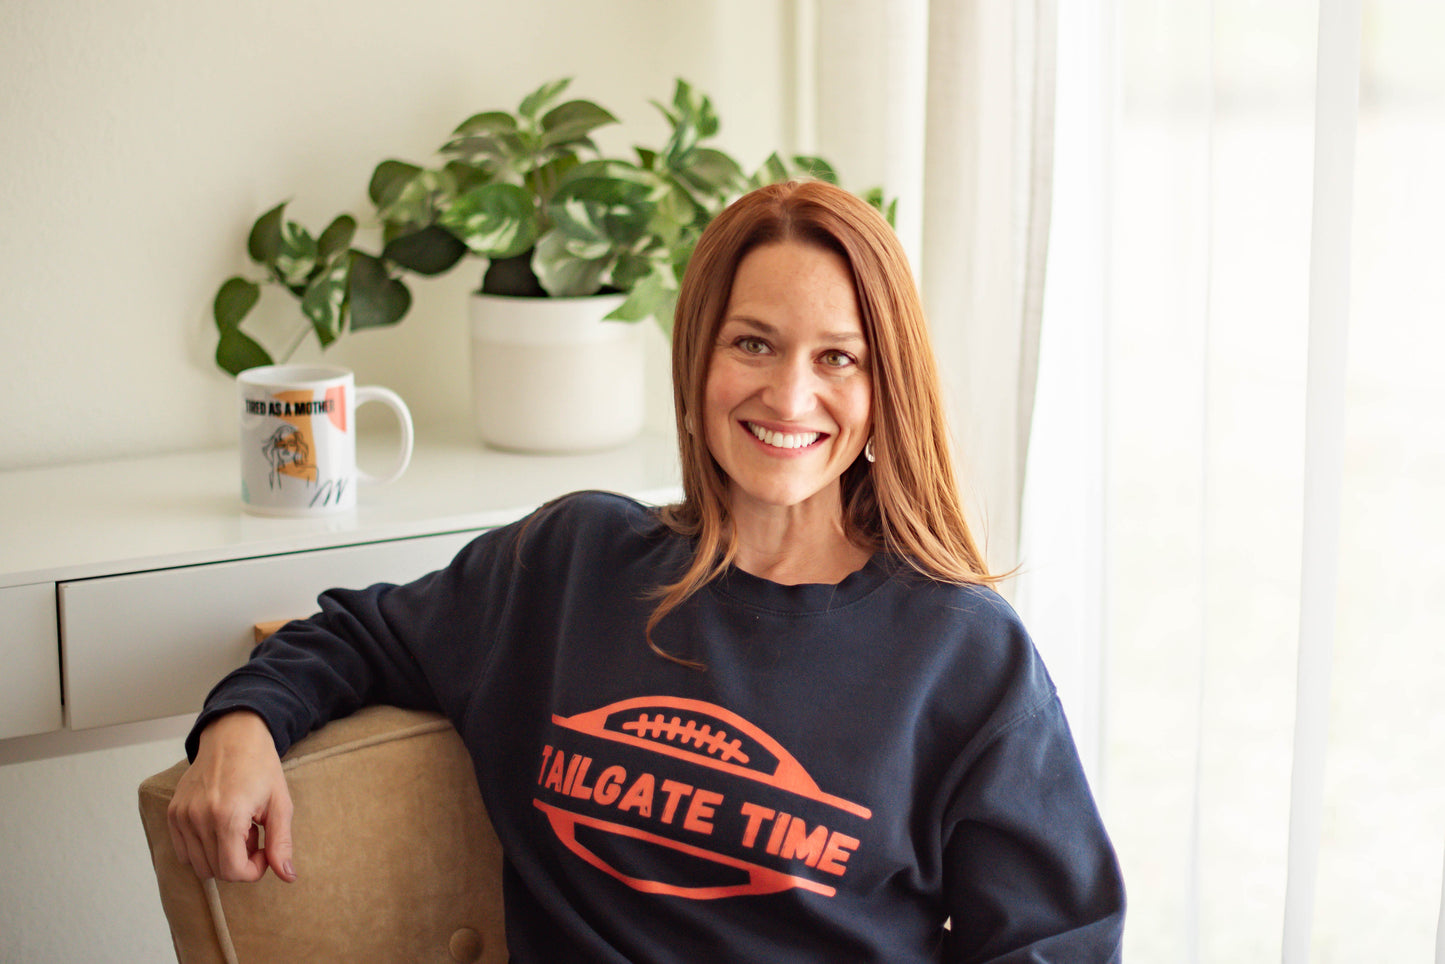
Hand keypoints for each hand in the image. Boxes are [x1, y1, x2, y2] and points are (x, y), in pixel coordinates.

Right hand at [166, 710, 296, 882]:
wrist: (233, 736)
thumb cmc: (261, 767)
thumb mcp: (280, 804)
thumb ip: (281, 843)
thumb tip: (287, 876)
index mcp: (227, 816)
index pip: (233, 871)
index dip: (253, 870)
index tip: (264, 851)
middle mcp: (198, 818)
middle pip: (216, 871)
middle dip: (239, 861)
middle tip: (253, 834)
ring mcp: (181, 816)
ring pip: (198, 865)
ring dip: (221, 855)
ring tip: (237, 828)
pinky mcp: (173, 813)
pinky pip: (183, 852)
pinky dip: (202, 849)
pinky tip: (220, 825)